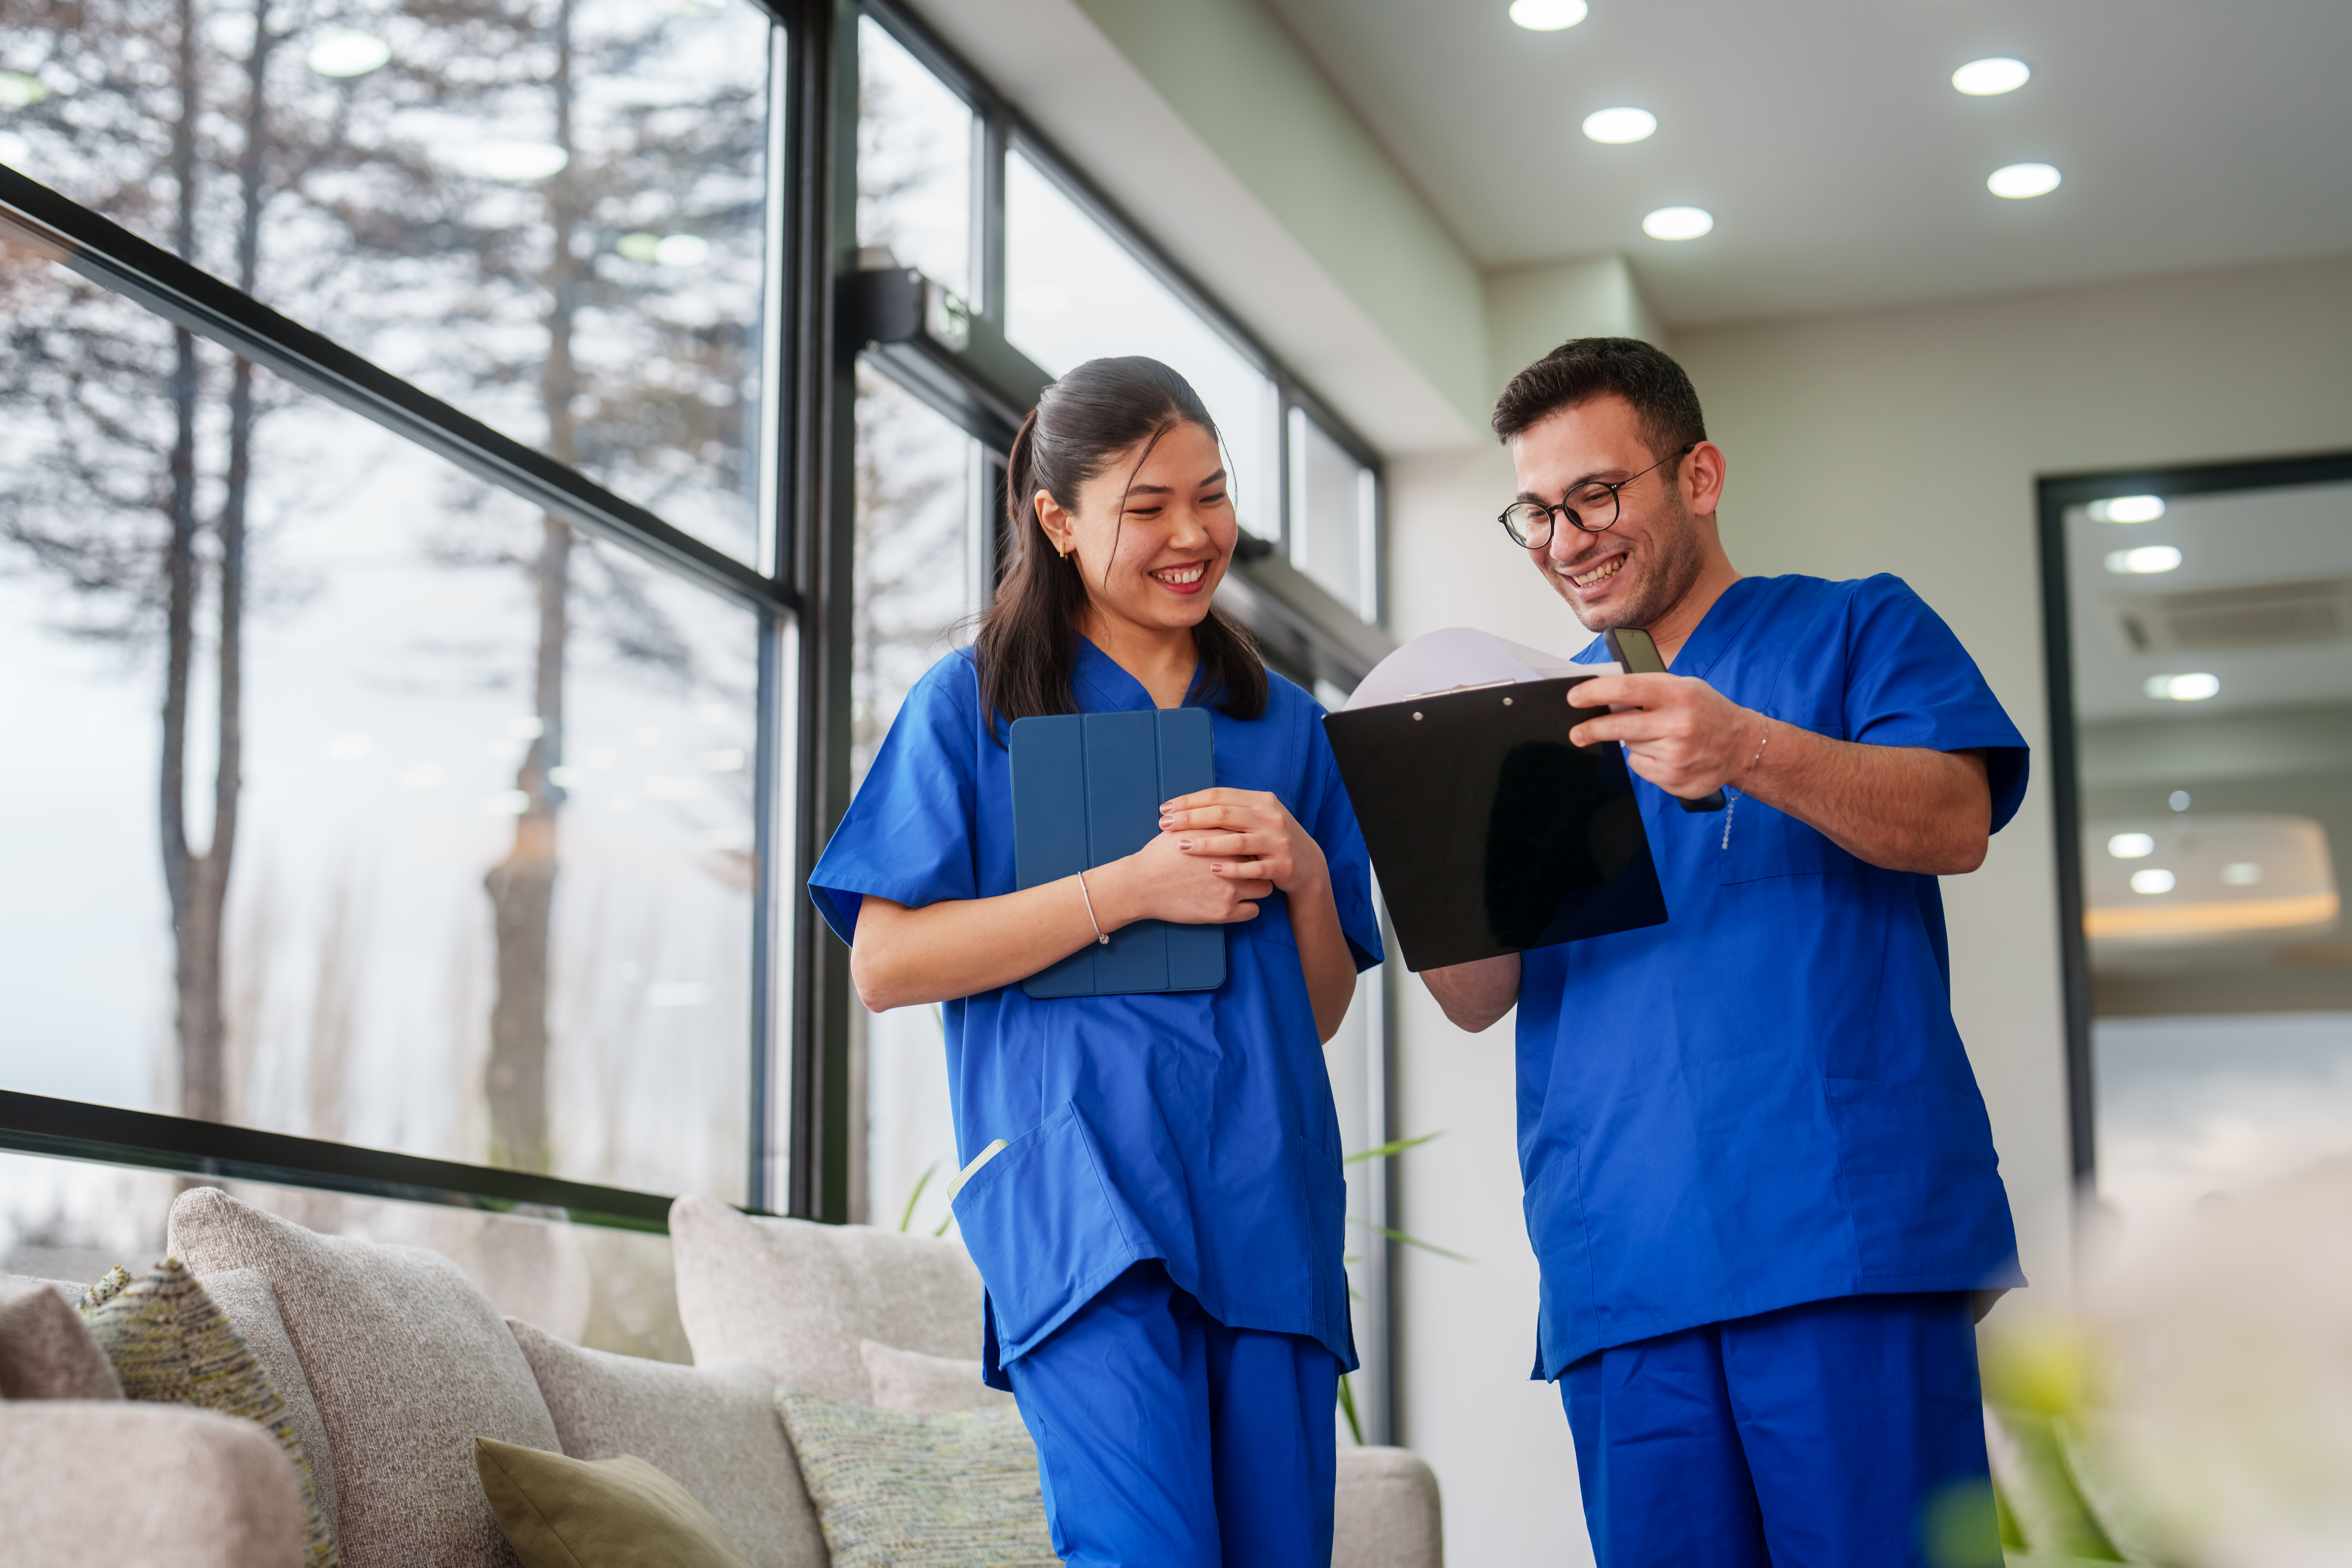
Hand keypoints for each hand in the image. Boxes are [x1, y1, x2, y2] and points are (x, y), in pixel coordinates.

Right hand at [1103, 827, 1273, 926]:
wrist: (1141, 884)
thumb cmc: (1160, 855)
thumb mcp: (1185, 828)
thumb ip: (1210, 821)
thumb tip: (1225, 815)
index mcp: (1224, 839)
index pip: (1255, 838)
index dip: (1252, 843)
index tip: (1247, 848)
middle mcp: (1233, 863)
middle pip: (1264, 861)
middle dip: (1259, 864)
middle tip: (1248, 867)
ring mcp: (1231, 889)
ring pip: (1265, 888)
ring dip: (1256, 886)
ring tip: (1244, 885)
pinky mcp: (1224, 912)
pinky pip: (1253, 911)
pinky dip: (1248, 907)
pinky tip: (1236, 903)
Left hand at [1158, 787, 1329, 895]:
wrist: (1308, 864)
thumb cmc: (1272, 838)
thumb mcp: (1258, 816)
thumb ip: (1232, 808)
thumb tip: (1189, 805)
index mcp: (1261, 800)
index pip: (1219, 795)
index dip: (1190, 801)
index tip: (1165, 809)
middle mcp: (1270, 817)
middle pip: (1224, 814)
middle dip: (1190, 819)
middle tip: (1165, 825)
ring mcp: (1277, 841)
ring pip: (1236, 841)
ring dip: (1207, 843)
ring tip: (1182, 846)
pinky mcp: (1282, 865)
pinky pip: (1253, 867)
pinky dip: (1232, 868)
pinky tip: (1212, 869)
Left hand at [1564, 672, 1762, 800]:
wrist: (1742, 745)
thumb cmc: (1707, 711)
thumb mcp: (1684, 687)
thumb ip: (1648, 689)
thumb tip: (1604, 693)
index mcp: (1678, 694)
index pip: (1626, 690)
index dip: (1595, 693)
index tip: (1574, 698)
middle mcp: (1678, 724)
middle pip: (1618, 726)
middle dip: (1592, 729)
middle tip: (1578, 732)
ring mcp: (1677, 755)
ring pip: (1631, 747)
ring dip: (1634, 741)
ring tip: (1658, 736)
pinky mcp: (1675, 778)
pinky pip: (1640, 767)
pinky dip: (1645, 760)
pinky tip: (1665, 753)